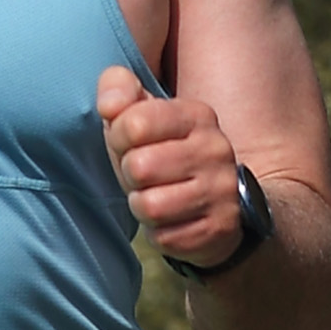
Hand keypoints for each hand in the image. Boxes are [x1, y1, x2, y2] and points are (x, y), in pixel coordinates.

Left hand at [97, 65, 243, 271]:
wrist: (217, 204)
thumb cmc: (163, 156)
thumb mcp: (141, 118)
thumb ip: (120, 93)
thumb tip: (108, 103)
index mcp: (196, 115)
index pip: (135, 122)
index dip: (119, 137)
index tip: (129, 143)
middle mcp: (215, 149)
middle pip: (140, 166)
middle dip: (131, 176)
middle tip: (144, 177)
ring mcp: (222, 190)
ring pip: (150, 205)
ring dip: (142, 206)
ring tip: (156, 198)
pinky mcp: (221, 228)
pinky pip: (165, 237)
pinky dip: (158, 233)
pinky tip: (172, 221)